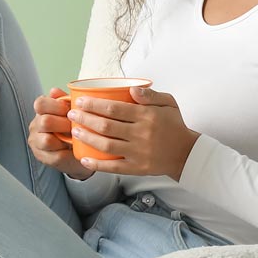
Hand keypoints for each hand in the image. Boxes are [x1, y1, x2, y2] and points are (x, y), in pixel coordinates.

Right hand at [28, 87, 92, 178]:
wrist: (78, 152)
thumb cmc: (74, 128)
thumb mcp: (72, 112)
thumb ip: (65, 100)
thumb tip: (54, 91)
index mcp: (41, 112)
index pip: (40, 103)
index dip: (56, 106)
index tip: (69, 109)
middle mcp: (35, 126)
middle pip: (45, 121)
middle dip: (64, 123)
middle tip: (76, 126)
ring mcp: (37, 143)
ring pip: (47, 140)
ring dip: (65, 139)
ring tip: (75, 138)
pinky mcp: (43, 158)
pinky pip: (56, 156)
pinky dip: (68, 153)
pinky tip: (74, 149)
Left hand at [65, 85, 200, 179]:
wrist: (186, 153)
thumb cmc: (174, 125)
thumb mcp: (168, 103)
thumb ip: (150, 94)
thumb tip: (132, 88)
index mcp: (147, 116)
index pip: (115, 108)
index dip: (94, 104)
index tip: (80, 101)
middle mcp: (142, 134)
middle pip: (106, 126)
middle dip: (85, 119)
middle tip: (71, 114)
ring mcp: (139, 153)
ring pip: (107, 145)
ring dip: (87, 138)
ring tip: (74, 131)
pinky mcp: (138, 168)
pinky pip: (114, 167)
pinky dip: (97, 164)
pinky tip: (83, 159)